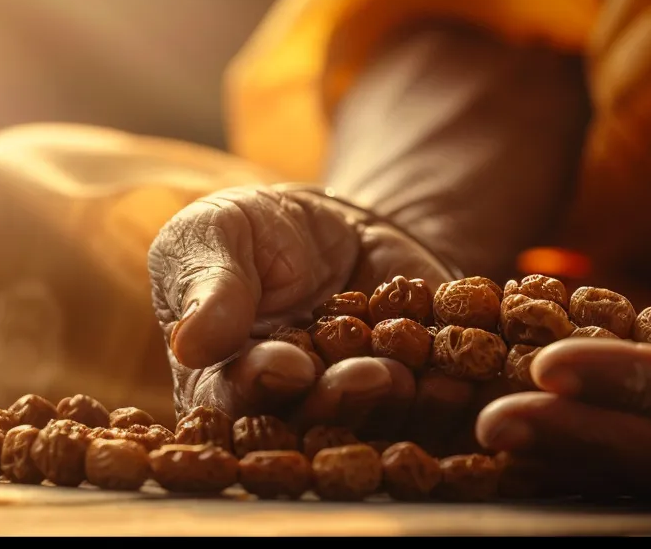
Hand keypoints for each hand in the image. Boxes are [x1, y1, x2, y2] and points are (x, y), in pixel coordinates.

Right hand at [148, 185, 470, 434]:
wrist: (345, 227)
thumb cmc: (258, 232)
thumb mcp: (219, 234)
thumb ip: (208, 285)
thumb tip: (190, 342)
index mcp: (223, 384)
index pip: (235, 399)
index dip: (261, 386)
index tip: (287, 364)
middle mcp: (290, 416)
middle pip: (311, 423)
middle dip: (340, 400)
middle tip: (367, 374)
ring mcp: (358, 416)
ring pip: (377, 424)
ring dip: (398, 402)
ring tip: (414, 371)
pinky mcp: (416, 404)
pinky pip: (434, 412)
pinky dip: (448, 397)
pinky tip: (461, 374)